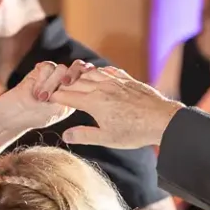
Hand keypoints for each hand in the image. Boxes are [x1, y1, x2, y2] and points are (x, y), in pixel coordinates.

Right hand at [0, 59, 91, 133]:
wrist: (14, 115)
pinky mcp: (40, 69)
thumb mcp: (60, 111)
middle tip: (65, 83)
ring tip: (41, 99)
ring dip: (51, 84)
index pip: (87, 78)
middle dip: (74, 74)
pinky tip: (35, 93)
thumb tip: (87, 90)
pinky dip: (42, 79)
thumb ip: (73, 99)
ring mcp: (52, 74)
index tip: (83, 83)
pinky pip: (47, 67)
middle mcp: (65, 81)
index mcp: (75, 92)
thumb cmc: (37, 118)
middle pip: (78, 67)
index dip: (86, 76)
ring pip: (61, 69)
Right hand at [50, 66, 182, 149]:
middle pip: (77, 82)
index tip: (48, 97)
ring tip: (74, 80)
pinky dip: (99, 71)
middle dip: (65, 85)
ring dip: (80, 76)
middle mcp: (103, 88)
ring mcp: (116, 81)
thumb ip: (84, 135)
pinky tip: (98, 74)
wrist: (161, 120)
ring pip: (92, 73)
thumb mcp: (107, 138)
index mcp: (94, 102)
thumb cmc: (134, 132)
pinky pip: (108, 70)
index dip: (57, 96)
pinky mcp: (127, 80)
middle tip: (56, 87)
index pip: (68, 96)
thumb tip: (65, 134)